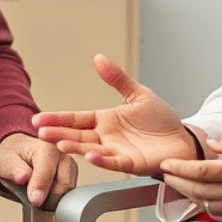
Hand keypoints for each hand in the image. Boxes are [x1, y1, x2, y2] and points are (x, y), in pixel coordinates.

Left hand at [0, 132, 77, 206]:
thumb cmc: (14, 155)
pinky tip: (45, 191)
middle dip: (48, 196)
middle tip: (31, 197)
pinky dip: (57, 196)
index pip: (47, 172)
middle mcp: (63, 153)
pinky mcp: (73, 174)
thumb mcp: (6, 160)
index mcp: (46, 146)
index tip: (34, 201)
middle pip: (64, 185)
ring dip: (53, 197)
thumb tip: (23, 178)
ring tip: (37, 192)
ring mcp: (70, 164)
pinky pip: (69, 192)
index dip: (40, 189)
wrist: (20, 151)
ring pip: (68, 191)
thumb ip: (14, 170)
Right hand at [32, 54, 196, 175]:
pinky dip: (102, 160)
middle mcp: (107, 137)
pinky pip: (114, 162)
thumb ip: (117, 78)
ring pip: (91, 149)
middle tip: (41, 132)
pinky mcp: (131, 163)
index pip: (77, 119)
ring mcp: (117, 151)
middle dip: (59, 134)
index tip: (39, 119)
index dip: (58, 119)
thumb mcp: (138, 94)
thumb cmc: (160, 120)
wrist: (182, 138)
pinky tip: (91, 155)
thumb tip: (98, 58)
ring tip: (60, 144)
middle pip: (78, 135)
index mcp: (106, 120)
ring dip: (75, 147)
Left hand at [160, 136, 221, 221]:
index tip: (165, 165)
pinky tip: (203, 197)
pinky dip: (207, 205)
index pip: (200, 171)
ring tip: (181, 184)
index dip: (179, 169)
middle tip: (165, 175)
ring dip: (190, 195)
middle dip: (177, 182)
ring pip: (205, 204)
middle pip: (197, 189)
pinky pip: (219, 215)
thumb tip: (211, 143)